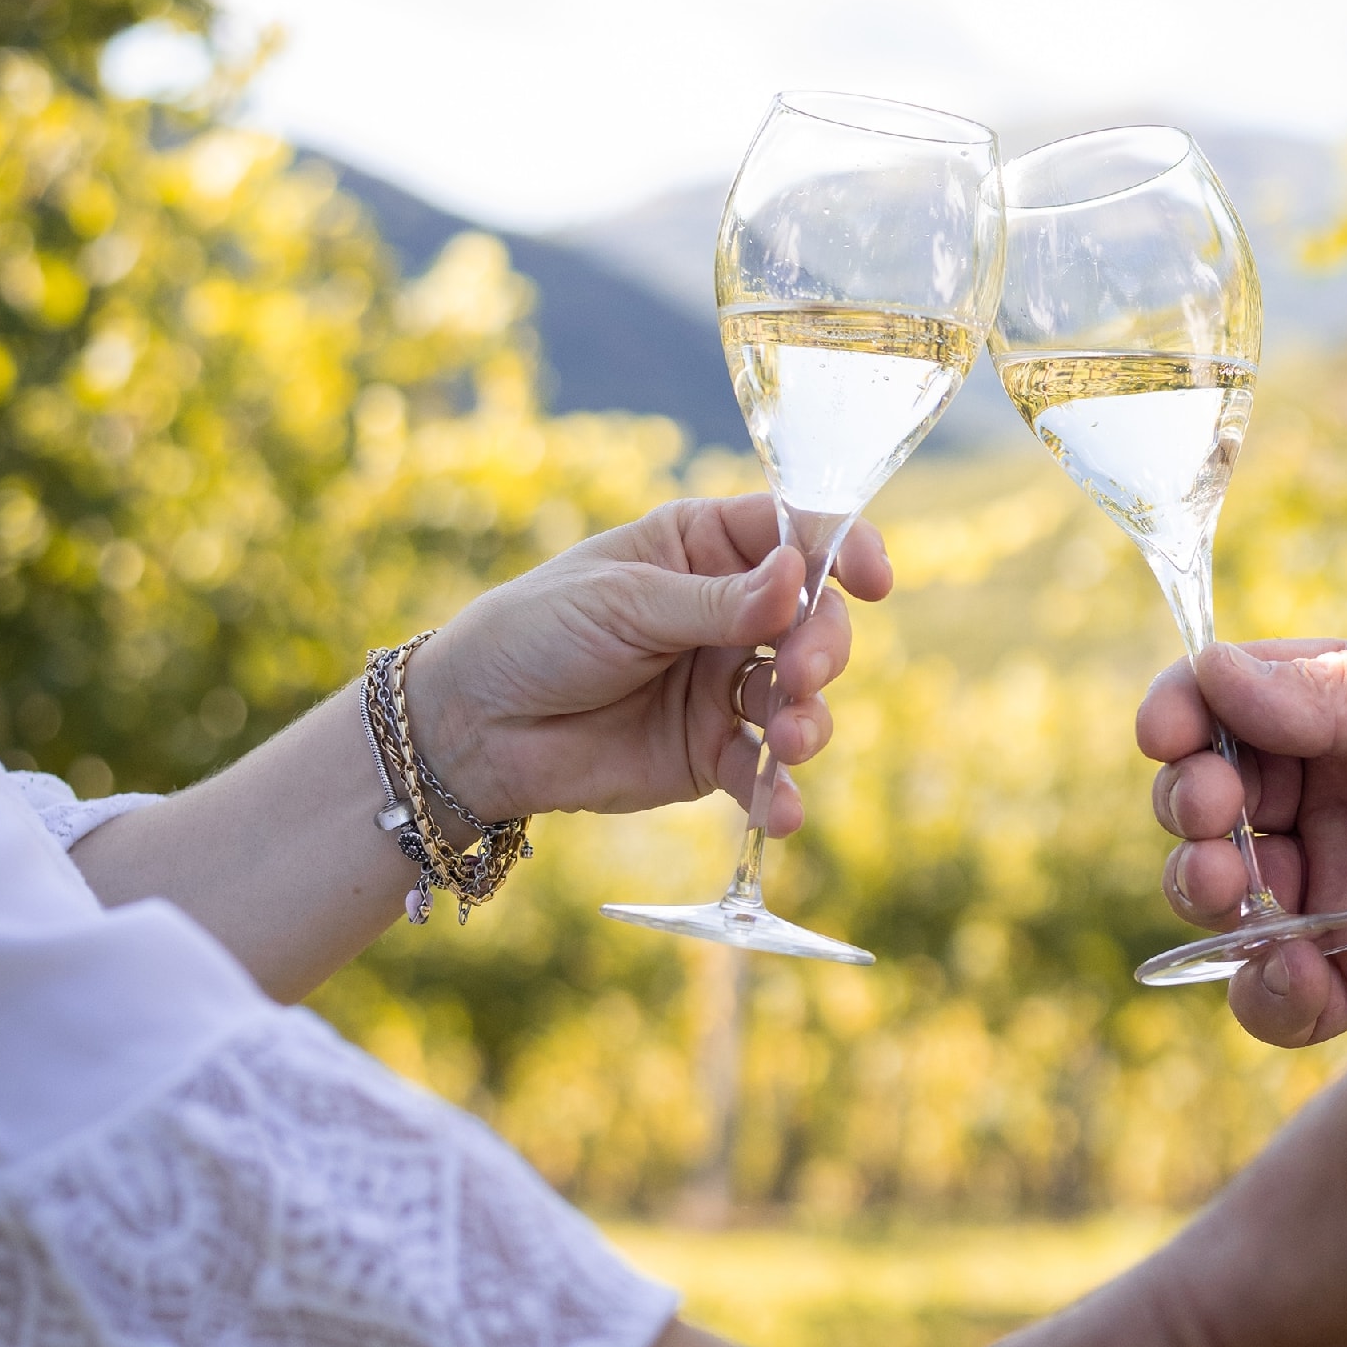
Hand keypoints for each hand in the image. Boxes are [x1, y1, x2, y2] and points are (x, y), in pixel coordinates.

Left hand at [408, 496, 891, 831]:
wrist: (472, 728)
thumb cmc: (536, 633)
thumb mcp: (623, 602)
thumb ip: (716, 601)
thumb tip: (801, 577)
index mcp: (704, 547)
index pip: (797, 534)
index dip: (846, 549)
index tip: (874, 579)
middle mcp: (728, 611)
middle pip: (814, 619)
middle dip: (823, 647)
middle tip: (803, 675)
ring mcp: (723, 683)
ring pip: (801, 696)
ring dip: (810, 719)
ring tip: (793, 741)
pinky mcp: (711, 753)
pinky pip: (763, 770)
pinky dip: (780, 791)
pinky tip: (781, 812)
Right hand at [1141, 617, 1346, 1044]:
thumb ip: (1328, 685)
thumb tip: (1211, 673)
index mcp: (1344, 714)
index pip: (1230, 706)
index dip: (1184, 713)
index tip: (1166, 731)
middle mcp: (1333, 801)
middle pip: (1209, 800)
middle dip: (1189, 804)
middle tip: (1212, 813)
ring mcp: (1345, 891)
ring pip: (1225, 897)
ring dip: (1203, 889)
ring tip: (1229, 889)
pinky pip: (1277, 994)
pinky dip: (1262, 987)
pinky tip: (1293, 970)